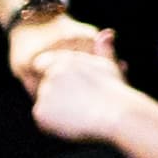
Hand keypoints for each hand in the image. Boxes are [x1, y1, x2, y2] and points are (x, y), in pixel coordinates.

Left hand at [25, 41, 155, 153]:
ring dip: (56, 111)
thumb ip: (102, 50)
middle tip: (81, 105)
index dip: (54, 77)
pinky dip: (54, 125)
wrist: (116, 114)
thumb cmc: (116, 92)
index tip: (71, 89)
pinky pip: (43, 121)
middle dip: (56, 96)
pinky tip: (74, 123)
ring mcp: (44, 93)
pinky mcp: (40, 112)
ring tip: (81, 114)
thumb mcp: (109, 66)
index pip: (42, 64)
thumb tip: (107, 32)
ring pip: (44, 104)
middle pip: (44, 86)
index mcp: (64, 61)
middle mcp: (51, 74)